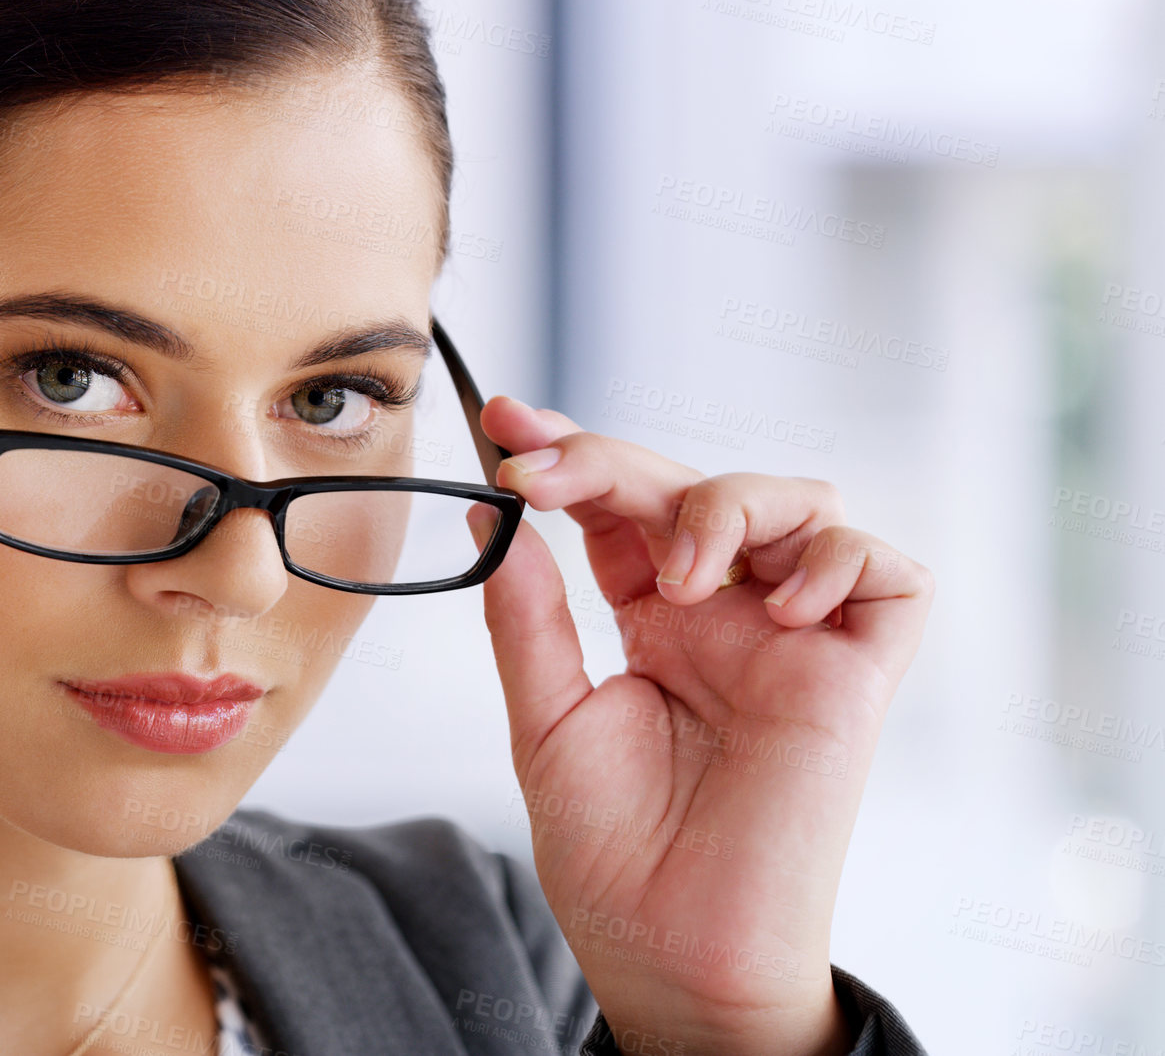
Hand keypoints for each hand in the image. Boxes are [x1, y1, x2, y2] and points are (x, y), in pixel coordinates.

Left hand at [463, 396, 934, 1055]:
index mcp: (652, 622)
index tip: (504, 425)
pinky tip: (774, 608)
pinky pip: (886, 575)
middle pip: (695, 486)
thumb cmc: (615, 858)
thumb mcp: (547, 720)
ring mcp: (794, 640)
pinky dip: (836, 561)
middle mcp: (726, 617)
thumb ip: (528, 617)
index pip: (621, 508)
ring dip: (725, 505)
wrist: (671, 953)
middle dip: (614, 461)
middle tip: (545, 473)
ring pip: (801, 500)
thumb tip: (493, 518)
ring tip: (673, 575)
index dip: (572, 455)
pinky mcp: (858, 676)